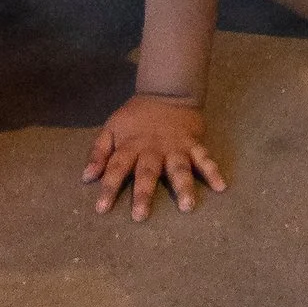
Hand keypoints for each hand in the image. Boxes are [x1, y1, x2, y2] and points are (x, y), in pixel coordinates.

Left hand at [85, 93, 226, 219]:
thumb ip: (99, 152)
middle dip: (144, 193)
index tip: (102, 209)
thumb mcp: (112, 128)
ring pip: (179, 168)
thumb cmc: (136, 117)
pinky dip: (213, 170)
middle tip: (140, 216)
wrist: (167, 90)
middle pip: (147, 172)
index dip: (108, 187)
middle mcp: (153, 148)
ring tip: (187, 206)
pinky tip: (221, 186)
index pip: (117, 167)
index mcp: (131, 145)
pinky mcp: (193, 143)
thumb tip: (86, 177)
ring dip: (183, 186)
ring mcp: (176, 147)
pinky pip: (204, 157)